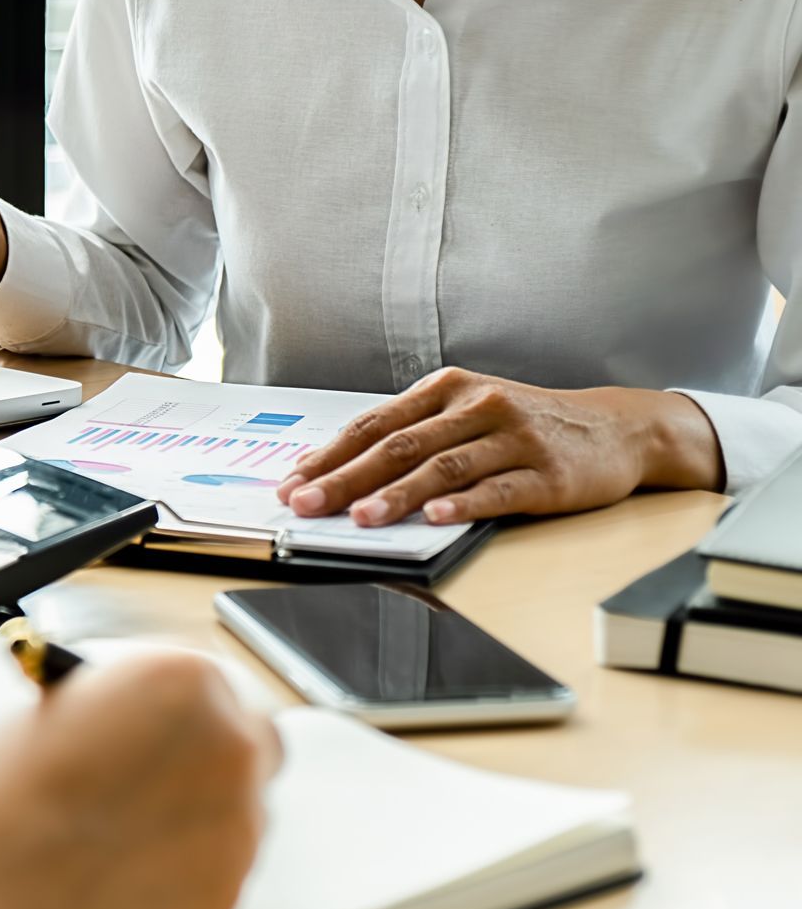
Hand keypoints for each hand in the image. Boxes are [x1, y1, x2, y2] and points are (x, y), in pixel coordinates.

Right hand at [0, 650, 279, 908]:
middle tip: (153, 787)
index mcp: (181, 679)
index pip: (213, 685)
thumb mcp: (50, 716)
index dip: (178, 712)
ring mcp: (237, 829)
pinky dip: (178, 881)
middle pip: (251, 746)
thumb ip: (118, 715)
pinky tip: (116, 886)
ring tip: (115, 846)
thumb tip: (136, 734)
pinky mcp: (225, 902)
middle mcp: (227, 746)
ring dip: (193, 824)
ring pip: (237, 818)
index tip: (154, 730)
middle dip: (208, 764)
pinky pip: (216, 880)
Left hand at [276, 368, 724, 526]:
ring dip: (397, 495)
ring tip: (360, 518)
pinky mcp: (547, 473)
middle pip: (399, 445)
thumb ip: (416, 437)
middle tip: (307, 504)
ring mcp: (514, 439)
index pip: (374, 424)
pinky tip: (434, 519)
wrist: (617, 428)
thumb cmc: (527, 426)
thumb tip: (343, 475)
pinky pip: (497, 490)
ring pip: (443, 467)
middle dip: (345, 478)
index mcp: (448, 390)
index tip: (291, 483)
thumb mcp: (469, 415)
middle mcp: (477, 406)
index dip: (329, 456)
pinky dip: (463, 505)